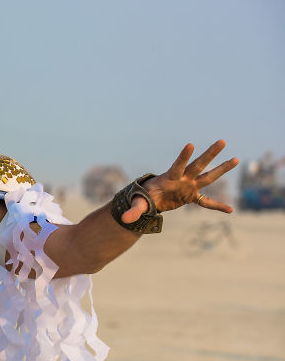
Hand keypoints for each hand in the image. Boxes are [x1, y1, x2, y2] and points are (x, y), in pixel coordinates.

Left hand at [122, 140, 238, 223]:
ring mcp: (188, 187)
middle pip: (198, 165)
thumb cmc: (142, 198)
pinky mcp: (191, 196)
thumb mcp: (138, 205)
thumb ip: (133, 211)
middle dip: (209, 154)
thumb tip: (125, 219)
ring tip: (236, 159)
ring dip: (221, 169)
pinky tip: (229, 210)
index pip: (177, 166)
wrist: (148, 200)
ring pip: (208, 177)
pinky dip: (216, 206)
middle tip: (222, 141)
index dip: (183, 157)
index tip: (190, 144)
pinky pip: (206, 202)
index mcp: (169, 179)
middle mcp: (182, 179)